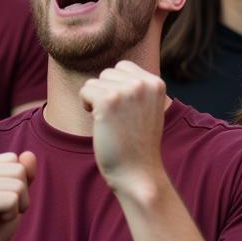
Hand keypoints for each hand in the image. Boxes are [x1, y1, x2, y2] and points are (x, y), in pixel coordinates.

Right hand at [0, 151, 34, 240]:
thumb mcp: (12, 197)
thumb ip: (22, 175)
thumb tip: (29, 154)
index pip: (16, 161)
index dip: (17, 185)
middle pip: (20, 171)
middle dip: (19, 196)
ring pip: (19, 185)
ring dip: (15, 207)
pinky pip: (13, 200)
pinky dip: (10, 216)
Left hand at [80, 61, 168, 195]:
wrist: (138, 173)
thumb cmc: (137, 143)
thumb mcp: (147, 107)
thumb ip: (137, 86)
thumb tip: (116, 68)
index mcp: (156, 83)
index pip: (123, 67)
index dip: (117, 88)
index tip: (125, 112)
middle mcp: (143, 83)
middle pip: (108, 73)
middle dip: (106, 93)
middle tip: (117, 119)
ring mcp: (126, 90)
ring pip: (95, 81)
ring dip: (96, 100)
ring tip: (110, 122)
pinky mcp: (108, 100)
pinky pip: (85, 90)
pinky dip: (86, 105)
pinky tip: (100, 123)